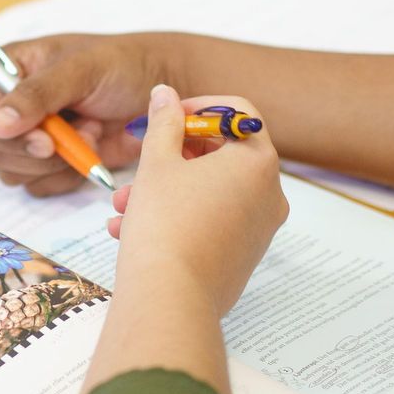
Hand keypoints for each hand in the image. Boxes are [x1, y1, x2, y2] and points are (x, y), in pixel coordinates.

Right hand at [0, 33, 174, 195]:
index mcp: (7, 69)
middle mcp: (11, 104)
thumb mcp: (81, 70)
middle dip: (36, 152)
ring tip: (90, 133)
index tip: (43, 140)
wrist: (165, 93)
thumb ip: (37, 94)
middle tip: (77, 136)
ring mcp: (30, 136)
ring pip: (13, 173)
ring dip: (55, 162)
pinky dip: (67, 176)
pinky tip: (92, 150)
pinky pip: (39, 186)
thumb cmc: (124, 65)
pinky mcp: (51, 163)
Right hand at [109, 86, 287, 323]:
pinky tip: (130, 230)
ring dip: (165, 191)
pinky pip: (210, 223)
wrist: (170, 299)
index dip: (198, 108)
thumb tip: (166, 94)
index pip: (237, 113)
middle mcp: (270, 194)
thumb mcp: (158, 163)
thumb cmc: (165, 225)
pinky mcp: (242, 256)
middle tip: (139, 165)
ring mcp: (259, 229)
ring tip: (123, 207)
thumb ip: (165, 122)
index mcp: (258, 162)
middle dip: (172, 156)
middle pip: (222, 154)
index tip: (167, 117)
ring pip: (209, 192)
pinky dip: (177, 219)